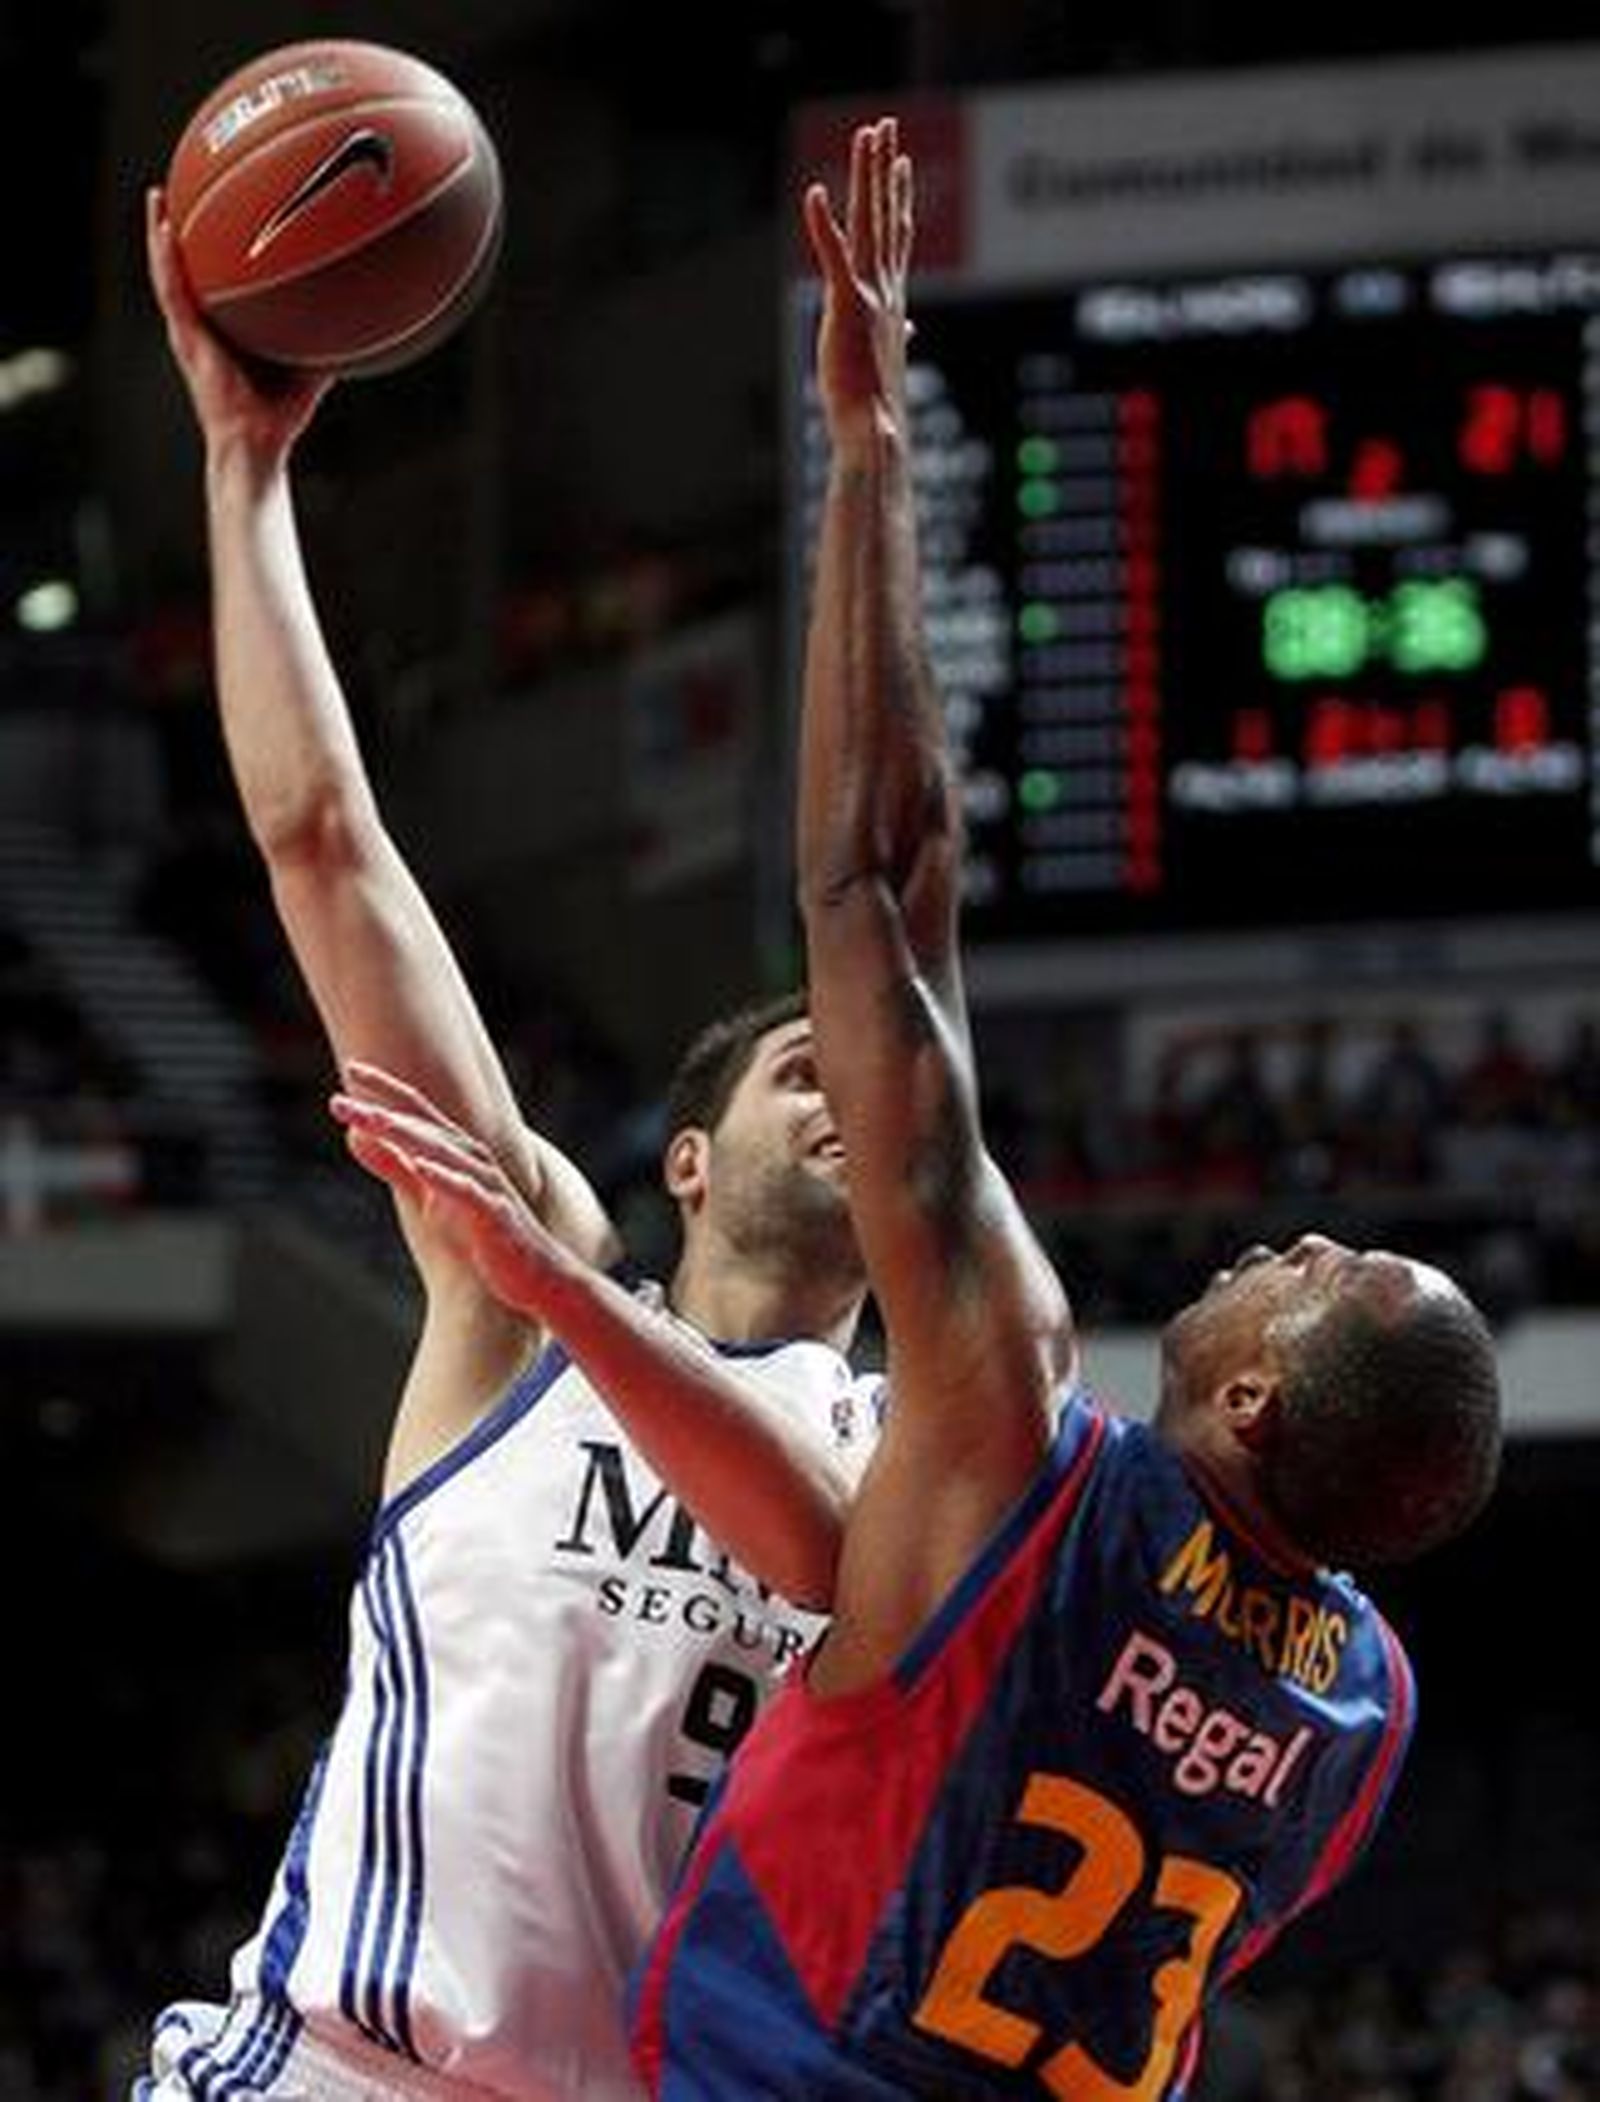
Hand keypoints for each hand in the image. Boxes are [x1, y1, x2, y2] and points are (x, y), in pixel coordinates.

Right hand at [146, 185, 331, 461]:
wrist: (255, 445)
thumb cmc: (278, 418)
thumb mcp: (310, 373)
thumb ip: (326, 347)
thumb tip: (359, 325)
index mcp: (224, 333)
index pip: (215, 284)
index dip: (211, 252)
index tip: (216, 216)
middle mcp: (201, 328)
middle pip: (185, 269)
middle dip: (180, 231)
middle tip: (180, 191)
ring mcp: (189, 333)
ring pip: (167, 273)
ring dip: (160, 234)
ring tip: (158, 195)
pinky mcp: (186, 341)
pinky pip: (172, 292)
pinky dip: (166, 261)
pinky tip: (164, 230)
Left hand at [330, 1060, 567, 1316]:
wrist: (532, 1275)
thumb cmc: (480, 1234)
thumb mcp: (429, 1195)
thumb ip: (396, 1166)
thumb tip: (356, 1136)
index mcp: (457, 1151)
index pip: (418, 1111)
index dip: (386, 1089)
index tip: (351, 1068)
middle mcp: (473, 1159)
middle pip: (423, 1126)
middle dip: (381, 1111)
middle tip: (339, 1099)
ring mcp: (487, 1184)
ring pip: (444, 1151)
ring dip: (408, 1134)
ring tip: (375, 1121)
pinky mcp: (496, 1215)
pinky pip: (468, 1192)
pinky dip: (445, 1177)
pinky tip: (420, 1166)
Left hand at [802, 116, 913, 448]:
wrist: (876, 433)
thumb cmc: (877, 406)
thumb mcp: (886, 359)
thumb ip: (896, 333)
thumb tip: (910, 328)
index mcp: (892, 301)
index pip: (897, 238)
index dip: (898, 198)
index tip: (900, 163)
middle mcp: (885, 290)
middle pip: (886, 217)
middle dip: (885, 169)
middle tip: (886, 126)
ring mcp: (868, 296)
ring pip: (870, 222)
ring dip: (868, 176)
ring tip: (868, 134)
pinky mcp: (846, 308)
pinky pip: (834, 257)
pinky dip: (824, 225)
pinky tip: (815, 193)